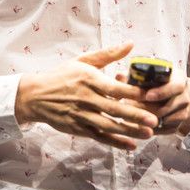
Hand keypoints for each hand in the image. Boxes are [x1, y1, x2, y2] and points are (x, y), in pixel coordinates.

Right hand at [15, 43, 158, 149]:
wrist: (35, 95)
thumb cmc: (62, 75)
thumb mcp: (83, 60)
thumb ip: (109, 54)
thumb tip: (131, 44)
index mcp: (89, 80)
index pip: (114, 88)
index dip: (133, 92)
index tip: (150, 95)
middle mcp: (86, 99)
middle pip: (114, 109)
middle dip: (135, 116)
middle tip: (155, 120)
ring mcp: (81, 116)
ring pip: (108, 126)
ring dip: (129, 131)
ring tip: (148, 134)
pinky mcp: (78, 129)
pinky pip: (99, 137)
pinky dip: (115, 142)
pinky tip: (130, 146)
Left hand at [116, 65, 189, 136]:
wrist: (182, 97)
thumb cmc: (164, 84)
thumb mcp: (156, 75)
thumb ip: (137, 75)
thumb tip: (119, 76)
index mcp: (179, 81)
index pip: (174, 87)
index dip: (160, 92)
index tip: (147, 95)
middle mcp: (184, 97)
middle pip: (165, 107)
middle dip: (144, 108)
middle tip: (127, 106)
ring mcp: (182, 113)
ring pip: (162, 120)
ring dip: (144, 119)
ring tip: (127, 115)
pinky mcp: (177, 126)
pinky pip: (161, 130)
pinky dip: (147, 128)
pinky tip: (135, 125)